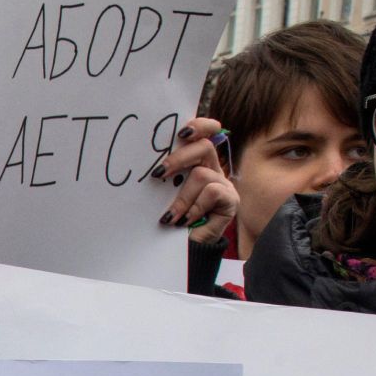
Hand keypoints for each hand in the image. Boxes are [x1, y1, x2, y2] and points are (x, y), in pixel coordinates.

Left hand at [152, 115, 236, 246]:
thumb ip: (165, 174)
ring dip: (182, 197)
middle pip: (204, 147)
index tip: (181, 133)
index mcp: (197, 162)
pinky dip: (194, 207)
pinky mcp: (231, 200)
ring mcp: (223, 183)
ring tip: (171, 216)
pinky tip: (185, 220)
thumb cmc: (170, 218)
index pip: (206, 133)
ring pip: (202, 174)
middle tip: (158, 173)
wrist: (183, 249)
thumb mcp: (164, 192)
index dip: (199, 126)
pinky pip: (212, 192)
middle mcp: (212, 169)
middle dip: (178, 158)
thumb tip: (144, 159)